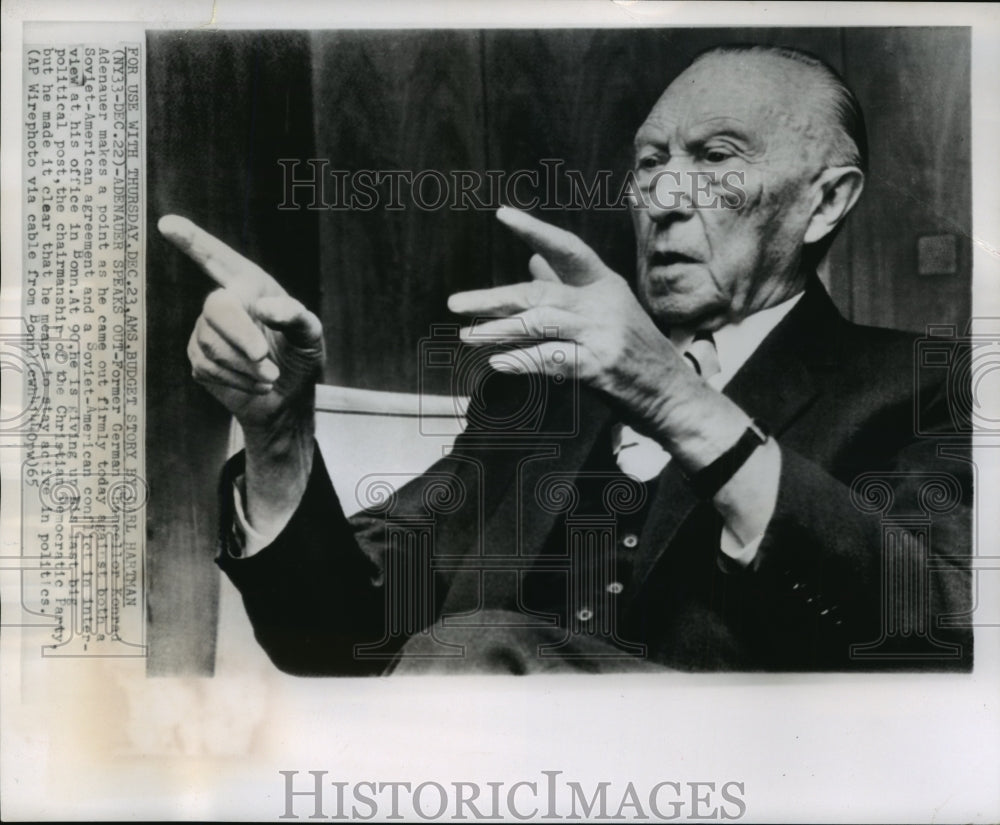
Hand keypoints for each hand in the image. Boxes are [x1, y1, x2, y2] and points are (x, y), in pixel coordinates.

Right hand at [159, 215, 324, 431]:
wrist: (288, 395)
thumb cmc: (300, 355)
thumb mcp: (310, 335)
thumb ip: (296, 317)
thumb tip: (265, 307)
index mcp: (250, 285)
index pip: (218, 258)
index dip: (193, 241)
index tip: (167, 224)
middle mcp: (224, 301)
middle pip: (217, 308)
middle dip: (240, 334)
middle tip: (263, 355)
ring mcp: (206, 330)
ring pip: (213, 346)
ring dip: (246, 366)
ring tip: (272, 375)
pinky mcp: (199, 359)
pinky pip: (209, 369)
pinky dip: (239, 381)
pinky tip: (258, 383)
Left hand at [448, 207, 704, 442]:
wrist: (672, 392)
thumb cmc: (634, 350)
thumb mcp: (607, 310)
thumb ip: (567, 286)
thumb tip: (531, 260)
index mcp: (605, 283)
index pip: (567, 248)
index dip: (535, 229)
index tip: (502, 214)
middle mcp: (603, 303)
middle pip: (539, 293)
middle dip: (492, 299)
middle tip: (455, 303)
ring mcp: (602, 335)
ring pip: (539, 325)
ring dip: (498, 331)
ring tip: (467, 335)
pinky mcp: (599, 366)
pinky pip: (551, 360)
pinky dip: (522, 360)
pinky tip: (498, 361)